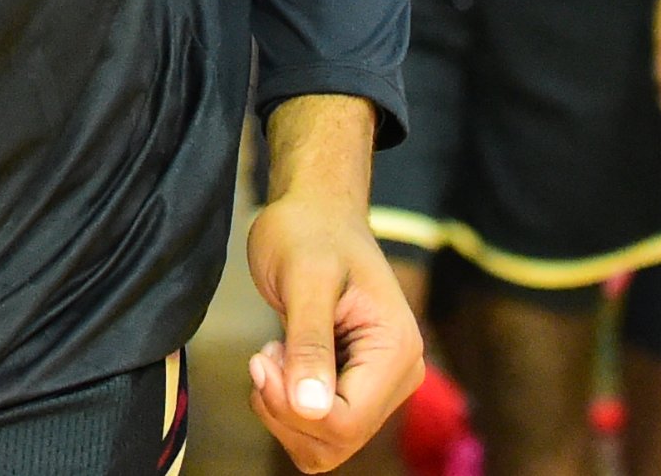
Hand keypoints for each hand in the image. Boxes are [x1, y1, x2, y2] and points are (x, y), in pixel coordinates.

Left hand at [243, 184, 421, 472]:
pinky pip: (316, 430)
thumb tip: (312, 408)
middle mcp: (397, 378)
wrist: (315, 214)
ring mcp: (376, 388)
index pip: (346, 423)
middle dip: (284, 408)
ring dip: (282, 411)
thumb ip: (310, 343)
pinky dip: (286, 408)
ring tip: (274, 353)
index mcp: (397, 351)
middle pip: (334, 442)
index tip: (262, 356)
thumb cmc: (309, 232)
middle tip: (265, 352)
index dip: (292, 406)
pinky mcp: (353, 389)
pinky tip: (282, 361)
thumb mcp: (305, 280)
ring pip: (323, 447)